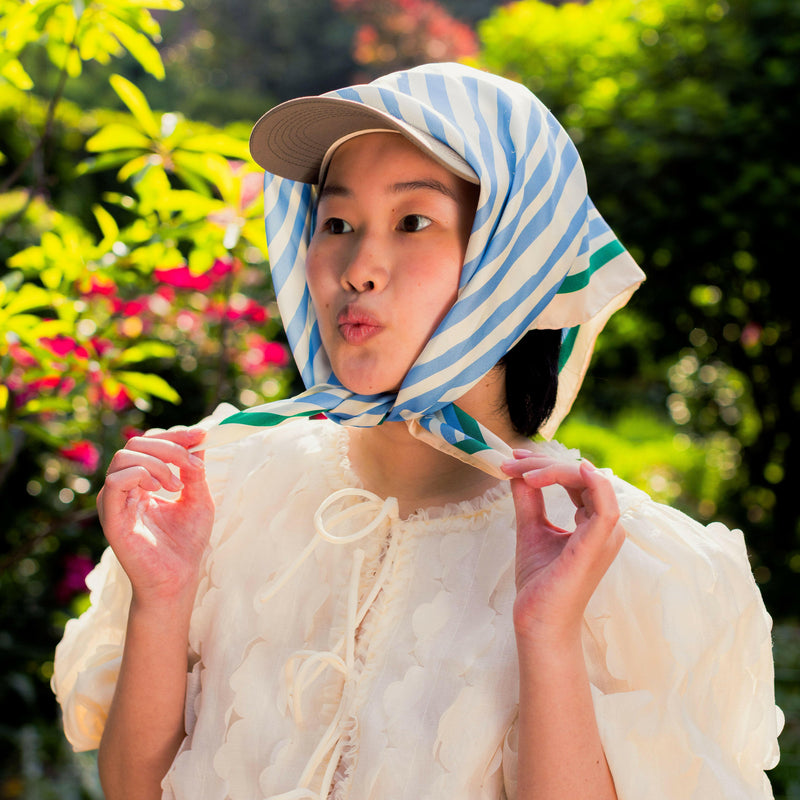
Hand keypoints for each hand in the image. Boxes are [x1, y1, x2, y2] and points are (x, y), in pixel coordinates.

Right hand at [97, 427, 213, 606]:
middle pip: (135, 444)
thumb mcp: (198, 498)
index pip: (149, 444)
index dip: (175, 435)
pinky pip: (116, 481)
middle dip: (170, 446)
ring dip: (158, 462)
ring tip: (178, 485)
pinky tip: (161, 490)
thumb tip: (199, 440)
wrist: (179, 579)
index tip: (202, 436)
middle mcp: (124, 489)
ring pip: (125, 457)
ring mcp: (114, 502)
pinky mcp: (111, 517)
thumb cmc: (186, 543)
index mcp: (141, 482)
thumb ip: (194, 470)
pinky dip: (142, 475)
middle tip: (192, 464)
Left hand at [501, 451, 623, 648]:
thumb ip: (529, 499)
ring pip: (588, 480)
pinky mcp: (597, 544)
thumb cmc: (539, 582)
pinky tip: (562, 471)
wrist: (537, 620)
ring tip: (520, 471)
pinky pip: (605, 506)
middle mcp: (605, 525)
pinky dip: (589, 482)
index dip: (545, 464)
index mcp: (593, 521)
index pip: (575, 478)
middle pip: (580, 474)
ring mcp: (605, 534)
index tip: (513, 460)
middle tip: (510, 464)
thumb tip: (518, 471)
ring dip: (553, 468)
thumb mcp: (531, 529)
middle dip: (543, 463)